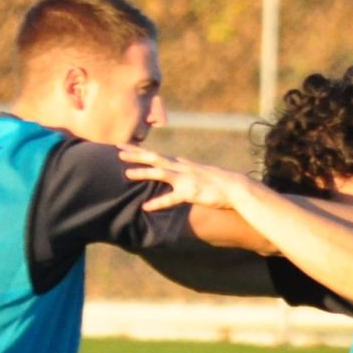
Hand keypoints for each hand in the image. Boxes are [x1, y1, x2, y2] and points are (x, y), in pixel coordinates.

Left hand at [121, 145, 254, 213]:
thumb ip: (183, 172)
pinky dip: (158, 202)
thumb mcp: (197, 172)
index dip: (138, 150)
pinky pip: (172, 198)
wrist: (234, 187)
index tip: (122, 146)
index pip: (156, 154)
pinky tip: (146, 207)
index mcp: (181, 163)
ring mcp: (186, 179)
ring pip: (161, 173)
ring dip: (143, 172)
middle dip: (136, 154)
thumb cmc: (216, 181)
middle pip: (154, 158)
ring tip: (127, 174)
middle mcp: (181, 167)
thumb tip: (173, 172)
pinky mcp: (191, 193)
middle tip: (117, 151)